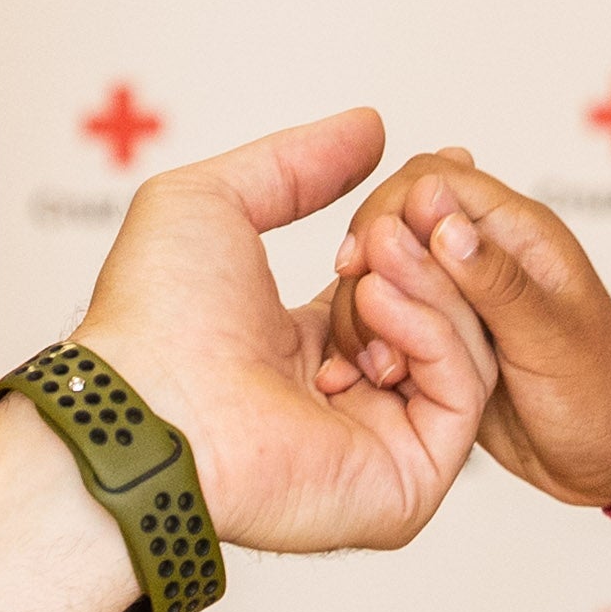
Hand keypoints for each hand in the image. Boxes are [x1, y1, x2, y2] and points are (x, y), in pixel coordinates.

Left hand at [70, 109, 494, 554]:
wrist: (147, 402)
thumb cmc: (153, 318)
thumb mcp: (213, 201)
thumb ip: (295, 164)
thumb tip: (367, 128)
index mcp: (304, 344)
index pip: (399, 283)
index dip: (421, 226)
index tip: (445, 169)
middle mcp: (347, 396)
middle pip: (440, 310)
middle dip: (428, 245)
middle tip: (411, 207)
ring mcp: (380, 443)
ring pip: (462, 346)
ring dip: (428, 281)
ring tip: (374, 253)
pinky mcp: (405, 484)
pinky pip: (462, 395)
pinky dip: (434, 333)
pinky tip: (379, 302)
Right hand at [317, 155, 610, 508]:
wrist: (608, 455)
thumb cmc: (601, 395)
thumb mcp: (550, 340)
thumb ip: (496, 281)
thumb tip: (442, 222)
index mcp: (519, 233)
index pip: (432, 181)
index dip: (387, 212)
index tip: (361, 262)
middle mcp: (483, 253)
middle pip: (396, 220)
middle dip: (370, 262)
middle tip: (361, 315)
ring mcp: (459, 293)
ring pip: (385, 270)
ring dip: (366, 305)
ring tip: (375, 357)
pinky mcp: (441, 331)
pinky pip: (389, 314)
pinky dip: (370, 334)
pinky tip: (367, 366)